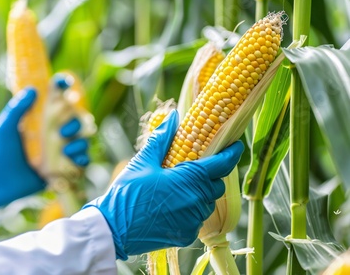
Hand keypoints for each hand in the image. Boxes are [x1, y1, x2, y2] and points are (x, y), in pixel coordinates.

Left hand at [0, 78, 88, 231]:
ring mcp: (58, 151)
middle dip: (76, 122)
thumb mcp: (5, 127)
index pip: (57, 100)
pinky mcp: (62, 169)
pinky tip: (71, 158)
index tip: (65, 83)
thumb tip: (33, 89)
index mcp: (40, 120)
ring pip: (82, 140)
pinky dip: (82, 158)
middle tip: (63, 130)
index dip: (63, 88)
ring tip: (66, 149)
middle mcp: (53, 133)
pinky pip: (81, 161)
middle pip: (76, 120)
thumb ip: (18, 108)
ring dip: (80, 142)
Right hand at [83, 110, 243, 259]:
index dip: (232, 153)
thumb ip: (162, 139)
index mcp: (189, 179)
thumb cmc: (127, 193)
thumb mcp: (143, 162)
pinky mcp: (187, 235)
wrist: (114, 229)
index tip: (236, 145)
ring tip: (179, 188)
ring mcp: (193, 220)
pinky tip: (171, 206)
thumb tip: (174, 116)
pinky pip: (197, 219)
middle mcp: (197, 201)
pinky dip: (190, 211)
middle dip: (210, 175)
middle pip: (217, 184)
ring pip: (208, 202)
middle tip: (194, 168)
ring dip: (200, 193)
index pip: (222, 164)